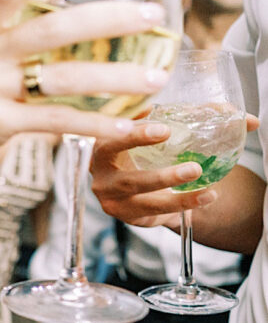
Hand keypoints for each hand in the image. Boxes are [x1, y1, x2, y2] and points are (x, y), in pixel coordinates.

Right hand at [89, 121, 220, 228]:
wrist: (136, 185)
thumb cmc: (141, 152)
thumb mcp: (148, 132)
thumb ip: (168, 117)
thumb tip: (221, 108)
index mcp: (102, 146)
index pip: (112, 142)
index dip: (135, 137)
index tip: (165, 130)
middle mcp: (100, 174)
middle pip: (128, 180)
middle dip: (162, 176)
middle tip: (194, 168)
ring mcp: (110, 197)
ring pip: (145, 200)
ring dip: (176, 195)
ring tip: (202, 182)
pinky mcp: (125, 214)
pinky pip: (155, 212)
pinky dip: (183, 203)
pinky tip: (206, 196)